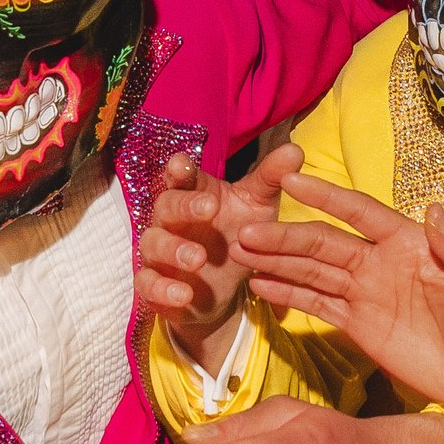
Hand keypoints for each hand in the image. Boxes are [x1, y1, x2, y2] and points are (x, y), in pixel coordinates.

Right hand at [137, 143, 299, 348]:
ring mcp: (159, 251)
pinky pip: (149, 283)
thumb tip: (294, 150)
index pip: (180, 176)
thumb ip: (270, 179)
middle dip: (185, 206)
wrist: (225, 288)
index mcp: (193, 194)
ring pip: (154, 243)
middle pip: (166, 205)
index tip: (181, 164)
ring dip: (174, 249)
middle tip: (209, 208)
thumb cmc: (238, 235)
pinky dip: (163, 288)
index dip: (179, 169)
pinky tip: (184, 294)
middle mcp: (170, 219)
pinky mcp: (155, 282)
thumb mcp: (257, 207)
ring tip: (199, 258)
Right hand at [235, 174, 443, 415]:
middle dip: (285, 237)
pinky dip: (289, 295)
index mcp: (410, 244)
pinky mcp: (359, 326)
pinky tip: (260, 286)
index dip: (327, 196)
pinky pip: (318, 305)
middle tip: (246, 233)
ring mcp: (367, 294)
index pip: (361, 213)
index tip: (292, 178)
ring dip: (278, 261)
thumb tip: (434, 209)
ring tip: (241, 253)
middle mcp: (381, 262)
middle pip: (325, 243)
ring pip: (314, 271)